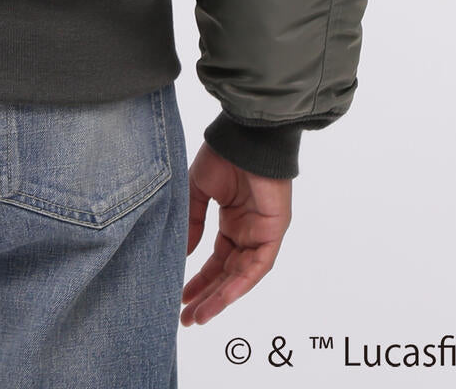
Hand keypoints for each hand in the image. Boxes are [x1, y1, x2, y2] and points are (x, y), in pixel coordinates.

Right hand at [180, 140, 291, 325]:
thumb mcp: (198, 191)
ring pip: (242, 276)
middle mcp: (247, 231)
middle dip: (208, 297)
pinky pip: (257, 266)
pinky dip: (240, 284)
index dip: (199, 281)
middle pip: (228, 274)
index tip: (181, 298)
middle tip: (187, 318)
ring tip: (199, 316)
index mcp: (232, 221)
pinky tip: (223, 298)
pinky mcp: (274, 232)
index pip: (216, 261)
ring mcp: (262, 233)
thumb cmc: (223, 155)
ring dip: (221, 297)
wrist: (244, 136)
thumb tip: (182, 255)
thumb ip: (192, 223)